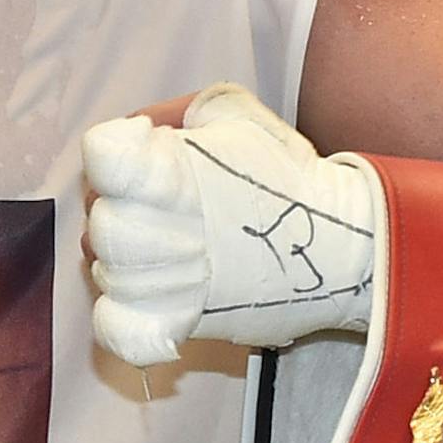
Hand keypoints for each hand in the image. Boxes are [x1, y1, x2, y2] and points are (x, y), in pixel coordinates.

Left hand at [82, 82, 375, 365]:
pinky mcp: (185, 321)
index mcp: (178, 170)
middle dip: (117, 213)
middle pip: (101, 223)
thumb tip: (141, 130)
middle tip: (153, 211)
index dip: (112, 152)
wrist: (340, 241)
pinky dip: (120, 322)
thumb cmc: (285, 175)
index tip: (145, 152)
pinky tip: (140, 303)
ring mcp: (176, 280)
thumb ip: (182, 113)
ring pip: (107, 274)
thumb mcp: (240, 116)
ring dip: (122, 261)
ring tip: (160, 252)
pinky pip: (121, 329)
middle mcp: (170, 226)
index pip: (103, 159)